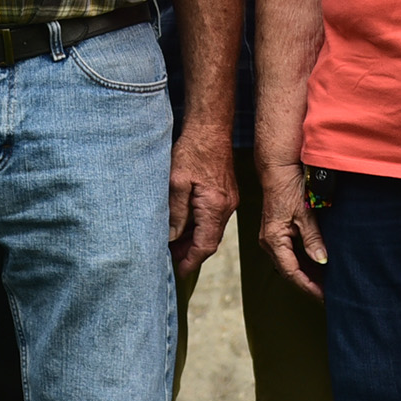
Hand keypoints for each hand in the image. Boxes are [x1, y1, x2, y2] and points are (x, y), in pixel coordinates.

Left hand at [167, 129, 236, 278]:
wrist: (211, 128)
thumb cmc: (193, 151)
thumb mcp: (176, 182)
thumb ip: (175, 213)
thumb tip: (173, 237)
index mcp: (215, 206)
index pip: (205, 245)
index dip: (191, 260)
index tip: (179, 271)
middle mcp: (226, 206)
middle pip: (210, 240)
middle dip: (191, 252)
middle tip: (171, 258)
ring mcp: (229, 200)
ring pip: (212, 230)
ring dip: (194, 239)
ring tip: (174, 244)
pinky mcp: (226, 194)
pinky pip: (213, 218)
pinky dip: (199, 226)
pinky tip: (184, 226)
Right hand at [256, 159, 328, 300]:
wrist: (277, 168)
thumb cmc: (288, 187)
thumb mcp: (305, 213)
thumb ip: (313, 239)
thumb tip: (322, 261)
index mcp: (273, 240)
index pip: (292, 272)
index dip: (309, 286)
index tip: (324, 296)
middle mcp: (269, 242)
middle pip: (290, 271)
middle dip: (309, 283)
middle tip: (329, 293)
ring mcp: (271, 238)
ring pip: (290, 264)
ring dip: (307, 273)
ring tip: (326, 282)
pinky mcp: (276, 232)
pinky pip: (289, 253)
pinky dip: (303, 261)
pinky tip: (317, 264)